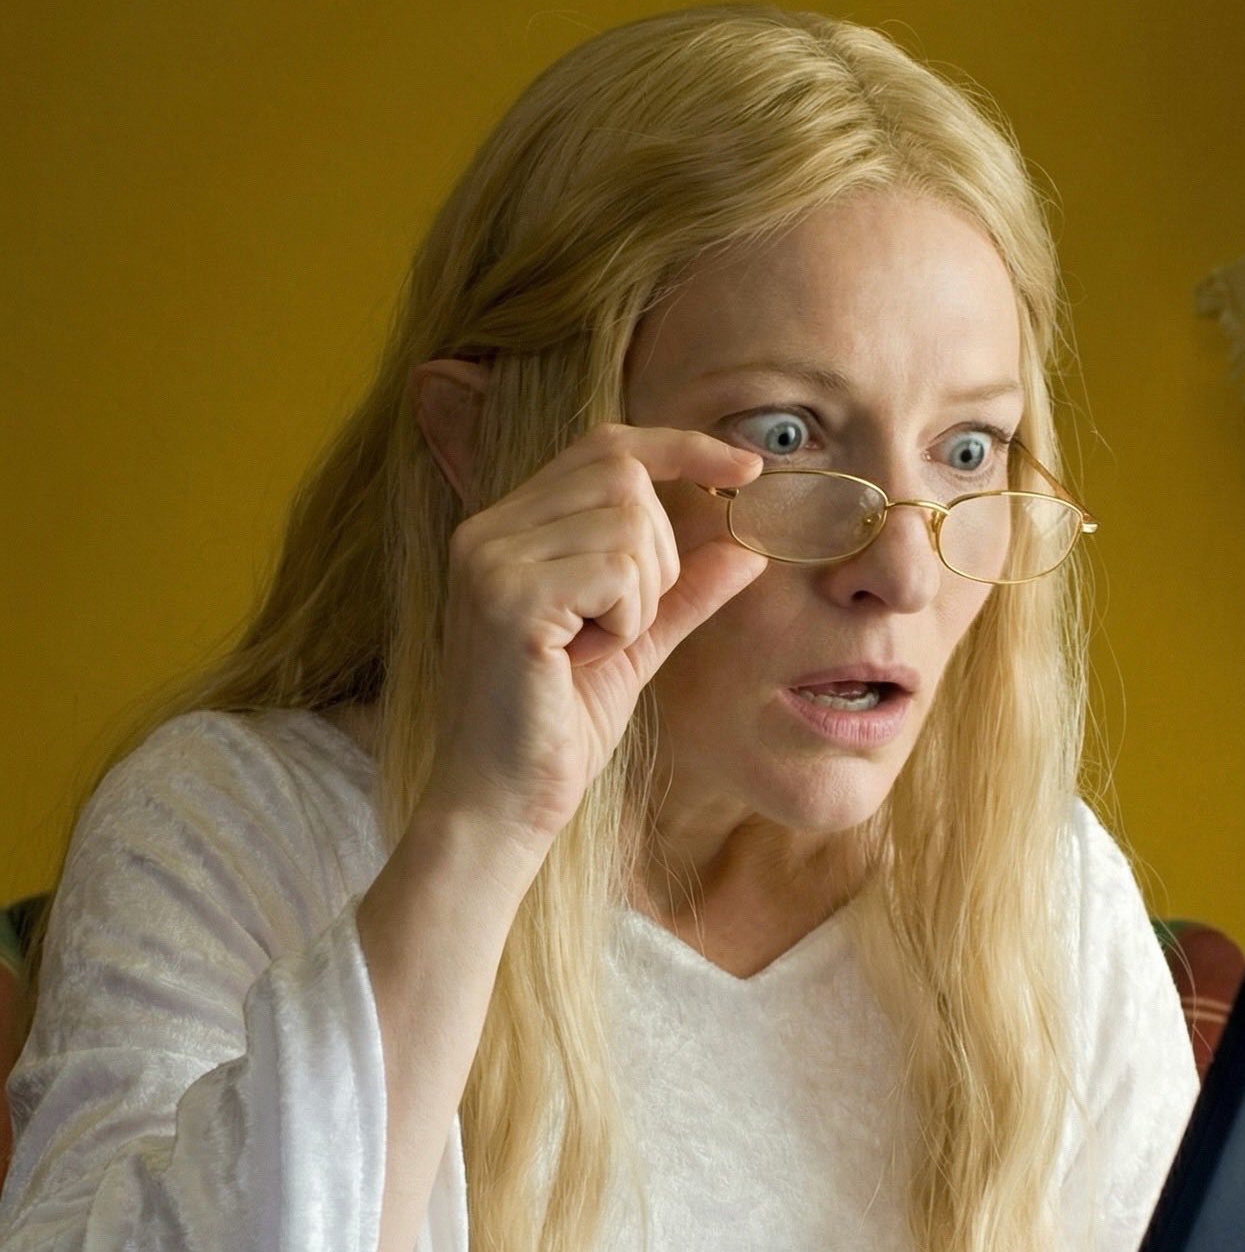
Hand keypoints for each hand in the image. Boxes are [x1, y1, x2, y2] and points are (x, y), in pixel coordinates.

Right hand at [421, 422, 766, 851]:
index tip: (749, 470)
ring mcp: (491, 557)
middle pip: (625, 476)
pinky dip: (624, 621)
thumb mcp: (634, 645)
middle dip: (659, 553)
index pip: (607, 447)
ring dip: (639, 598)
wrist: (502, 805)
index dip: (682, 447)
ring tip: (591, 651)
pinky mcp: (507, 596)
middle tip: (621, 626)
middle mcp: (488, 529)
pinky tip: (581, 661)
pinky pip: (618, 572)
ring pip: (630, 525)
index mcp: (508, 529)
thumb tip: (748, 547)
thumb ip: (684, 592)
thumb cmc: (558, 730)